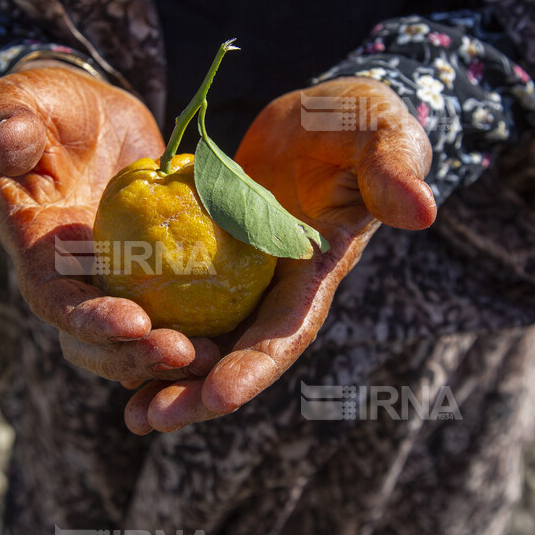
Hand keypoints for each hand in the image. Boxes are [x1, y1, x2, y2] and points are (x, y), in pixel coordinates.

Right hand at [0, 64, 218, 382]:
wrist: (94, 119)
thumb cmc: (52, 107)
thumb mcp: (24, 99)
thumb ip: (8, 120)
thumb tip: (8, 145)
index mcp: (34, 249)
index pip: (55, 300)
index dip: (89, 320)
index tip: (135, 323)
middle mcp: (69, 280)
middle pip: (94, 341)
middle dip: (134, 356)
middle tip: (185, 356)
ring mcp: (111, 283)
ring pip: (133, 341)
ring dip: (167, 356)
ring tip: (215, 359)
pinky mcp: (149, 277)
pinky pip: (173, 310)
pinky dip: (198, 327)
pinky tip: (236, 334)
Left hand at [124, 77, 435, 433]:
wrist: (322, 116)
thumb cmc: (358, 121)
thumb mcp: (380, 133)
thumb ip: (393, 169)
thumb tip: (421, 212)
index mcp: (317, 270)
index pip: (287, 329)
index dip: (255, 366)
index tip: (219, 399)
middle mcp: (278, 287)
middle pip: (238, 352)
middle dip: (199, 393)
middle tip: (149, 418)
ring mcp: (243, 276)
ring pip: (205, 338)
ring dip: (169, 376)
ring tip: (130, 414)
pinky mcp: (211, 257)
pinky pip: (178, 298)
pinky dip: (152, 326)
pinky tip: (112, 347)